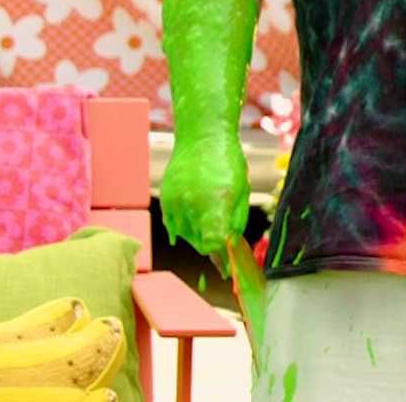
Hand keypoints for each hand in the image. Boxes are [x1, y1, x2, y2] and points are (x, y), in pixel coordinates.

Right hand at [159, 132, 249, 256]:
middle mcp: (192, 205)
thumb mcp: (241, 192)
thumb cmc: (228, 163)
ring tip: (211, 216)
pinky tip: (195, 218)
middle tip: (225, 244)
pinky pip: (173, 227)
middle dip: (214, 248)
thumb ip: (234, 222)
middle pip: (201, 244)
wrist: (203, 137)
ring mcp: (175, 203)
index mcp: (215, 202)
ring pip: (186, 237)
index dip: (221, 259)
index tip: (228, 267)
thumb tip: (229, 248)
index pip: (212, 244)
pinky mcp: (165, 201)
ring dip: (199, 236)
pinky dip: (184, 229)